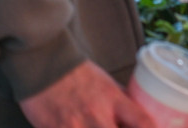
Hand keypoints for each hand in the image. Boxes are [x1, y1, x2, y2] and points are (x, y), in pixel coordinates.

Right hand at [20, 60, 153, 127]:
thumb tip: (139, 112)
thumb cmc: (78, 74)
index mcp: (114, 99)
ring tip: (98, 126)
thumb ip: (121, 100)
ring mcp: (75, 125)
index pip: (142, 121)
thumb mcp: (107, 83)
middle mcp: (97, 114)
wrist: (44, 66)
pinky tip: (79, 127)